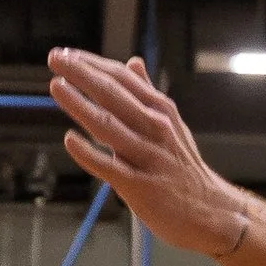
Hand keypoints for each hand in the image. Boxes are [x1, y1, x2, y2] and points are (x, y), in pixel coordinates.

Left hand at [48, 52, 249, 261]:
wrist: (210, 212)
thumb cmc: (183, 167)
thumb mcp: (172, 124)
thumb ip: (147, 93)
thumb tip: (133, 61)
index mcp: (161, 110)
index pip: (122, 78)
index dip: (92, 64)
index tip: (65, 53)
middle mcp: (156, 128)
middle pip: (113, 94)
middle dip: (82, 74)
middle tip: (55, 58)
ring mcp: (148, 157)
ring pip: (109, 125)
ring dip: (80, 105)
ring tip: (56, 87)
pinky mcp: (141, 187)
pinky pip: (110, 167)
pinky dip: (90, 153)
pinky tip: (70, 140)